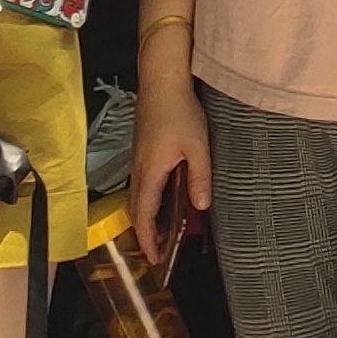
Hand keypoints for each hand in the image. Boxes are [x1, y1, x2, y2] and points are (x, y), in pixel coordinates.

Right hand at [128, 78, 211, 264]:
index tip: (155, 258)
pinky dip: (147, 200)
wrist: (161, 79)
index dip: (147, 239)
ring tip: (161, 231)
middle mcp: (138, 168)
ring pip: (136, 196)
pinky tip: (162, 198)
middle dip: (144, 233)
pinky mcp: (141, 149)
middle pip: (135, 209)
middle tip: (159, 250)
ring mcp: (137, 158)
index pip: (143, 215)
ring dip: (146, 216)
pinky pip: (140, 183)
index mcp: (150, 171)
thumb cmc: (180, 110)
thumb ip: (199, 176)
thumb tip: (201, 207)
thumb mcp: (197, 145)